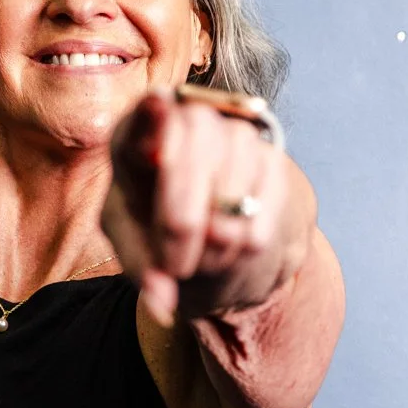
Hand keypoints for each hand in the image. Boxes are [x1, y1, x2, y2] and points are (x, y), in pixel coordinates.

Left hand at [102, 91, 305, 326]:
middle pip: (193, 146)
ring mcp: (234, 134)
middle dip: (181, 218)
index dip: (150, 115)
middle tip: (174, 266)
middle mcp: (188, 120)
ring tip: (199, 257)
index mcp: (137, 134)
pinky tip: (230, 245)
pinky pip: (264, 202)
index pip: (143, 117)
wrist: (212, 231)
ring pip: (232, 181)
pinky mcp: (271, 160)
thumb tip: (162, 302)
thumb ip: (141, 269)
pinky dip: (245, 238)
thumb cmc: (157, 231)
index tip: (156, 105)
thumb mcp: (136, 247)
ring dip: (214, 237)